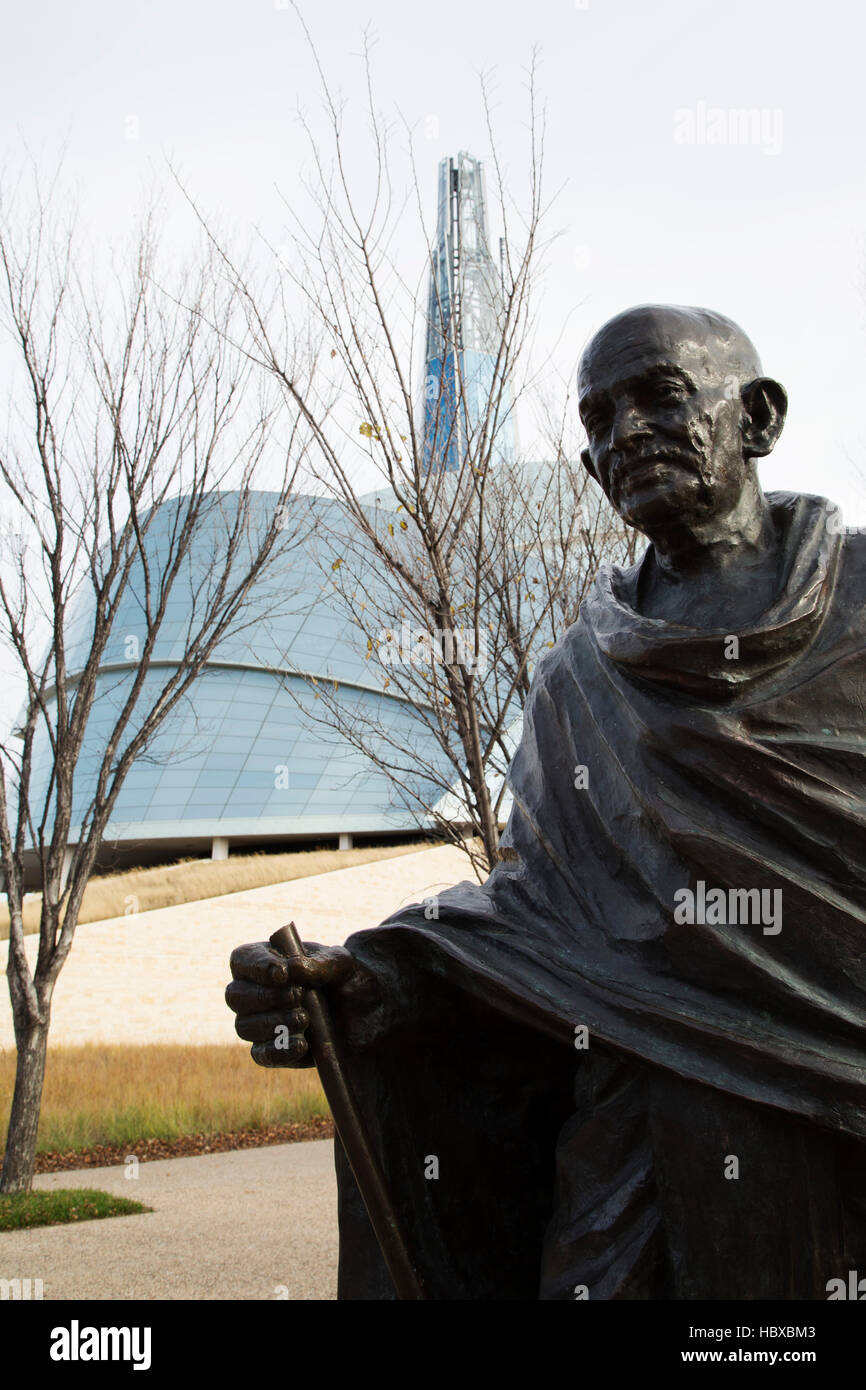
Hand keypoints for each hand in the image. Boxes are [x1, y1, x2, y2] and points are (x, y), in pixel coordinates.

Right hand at [225, 939, 365, 1067]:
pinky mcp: (272, 1050)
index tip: (283, 973)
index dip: (256, 967)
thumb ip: (320, 963)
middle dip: (264, 996)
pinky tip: (302, 1044)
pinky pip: (261, 1055)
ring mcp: (260, 1023)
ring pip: (244, 1026)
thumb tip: (292, 969)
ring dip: (273, 1022)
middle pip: (235, 996)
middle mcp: (254, 992)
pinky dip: (278, 1050)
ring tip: (304, 1018)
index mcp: (265, 962)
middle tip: (299, 995)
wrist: (365, 1011)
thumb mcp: (340, 964)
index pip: (242, 960)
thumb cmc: (344, 978)